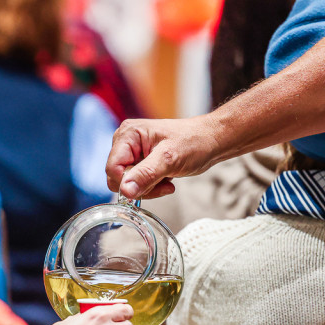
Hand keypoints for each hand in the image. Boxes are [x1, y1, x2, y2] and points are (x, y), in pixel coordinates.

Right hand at [106, 116, 224, 198]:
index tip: (150, 185)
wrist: (211, 141)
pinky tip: (167, 180)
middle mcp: (126, 142)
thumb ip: (146, 174)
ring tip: (168, 179)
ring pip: (128, 184)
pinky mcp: (141, 162)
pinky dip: (152, 187)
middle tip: (163, 182)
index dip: (128, 182)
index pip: (113, 168)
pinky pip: (137, 183)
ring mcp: (133, 153)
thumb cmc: (194, 142)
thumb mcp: (170, 159)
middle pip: (118, 177)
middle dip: (141, 186)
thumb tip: (125, 191)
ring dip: (149, 188)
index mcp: (128, 134)